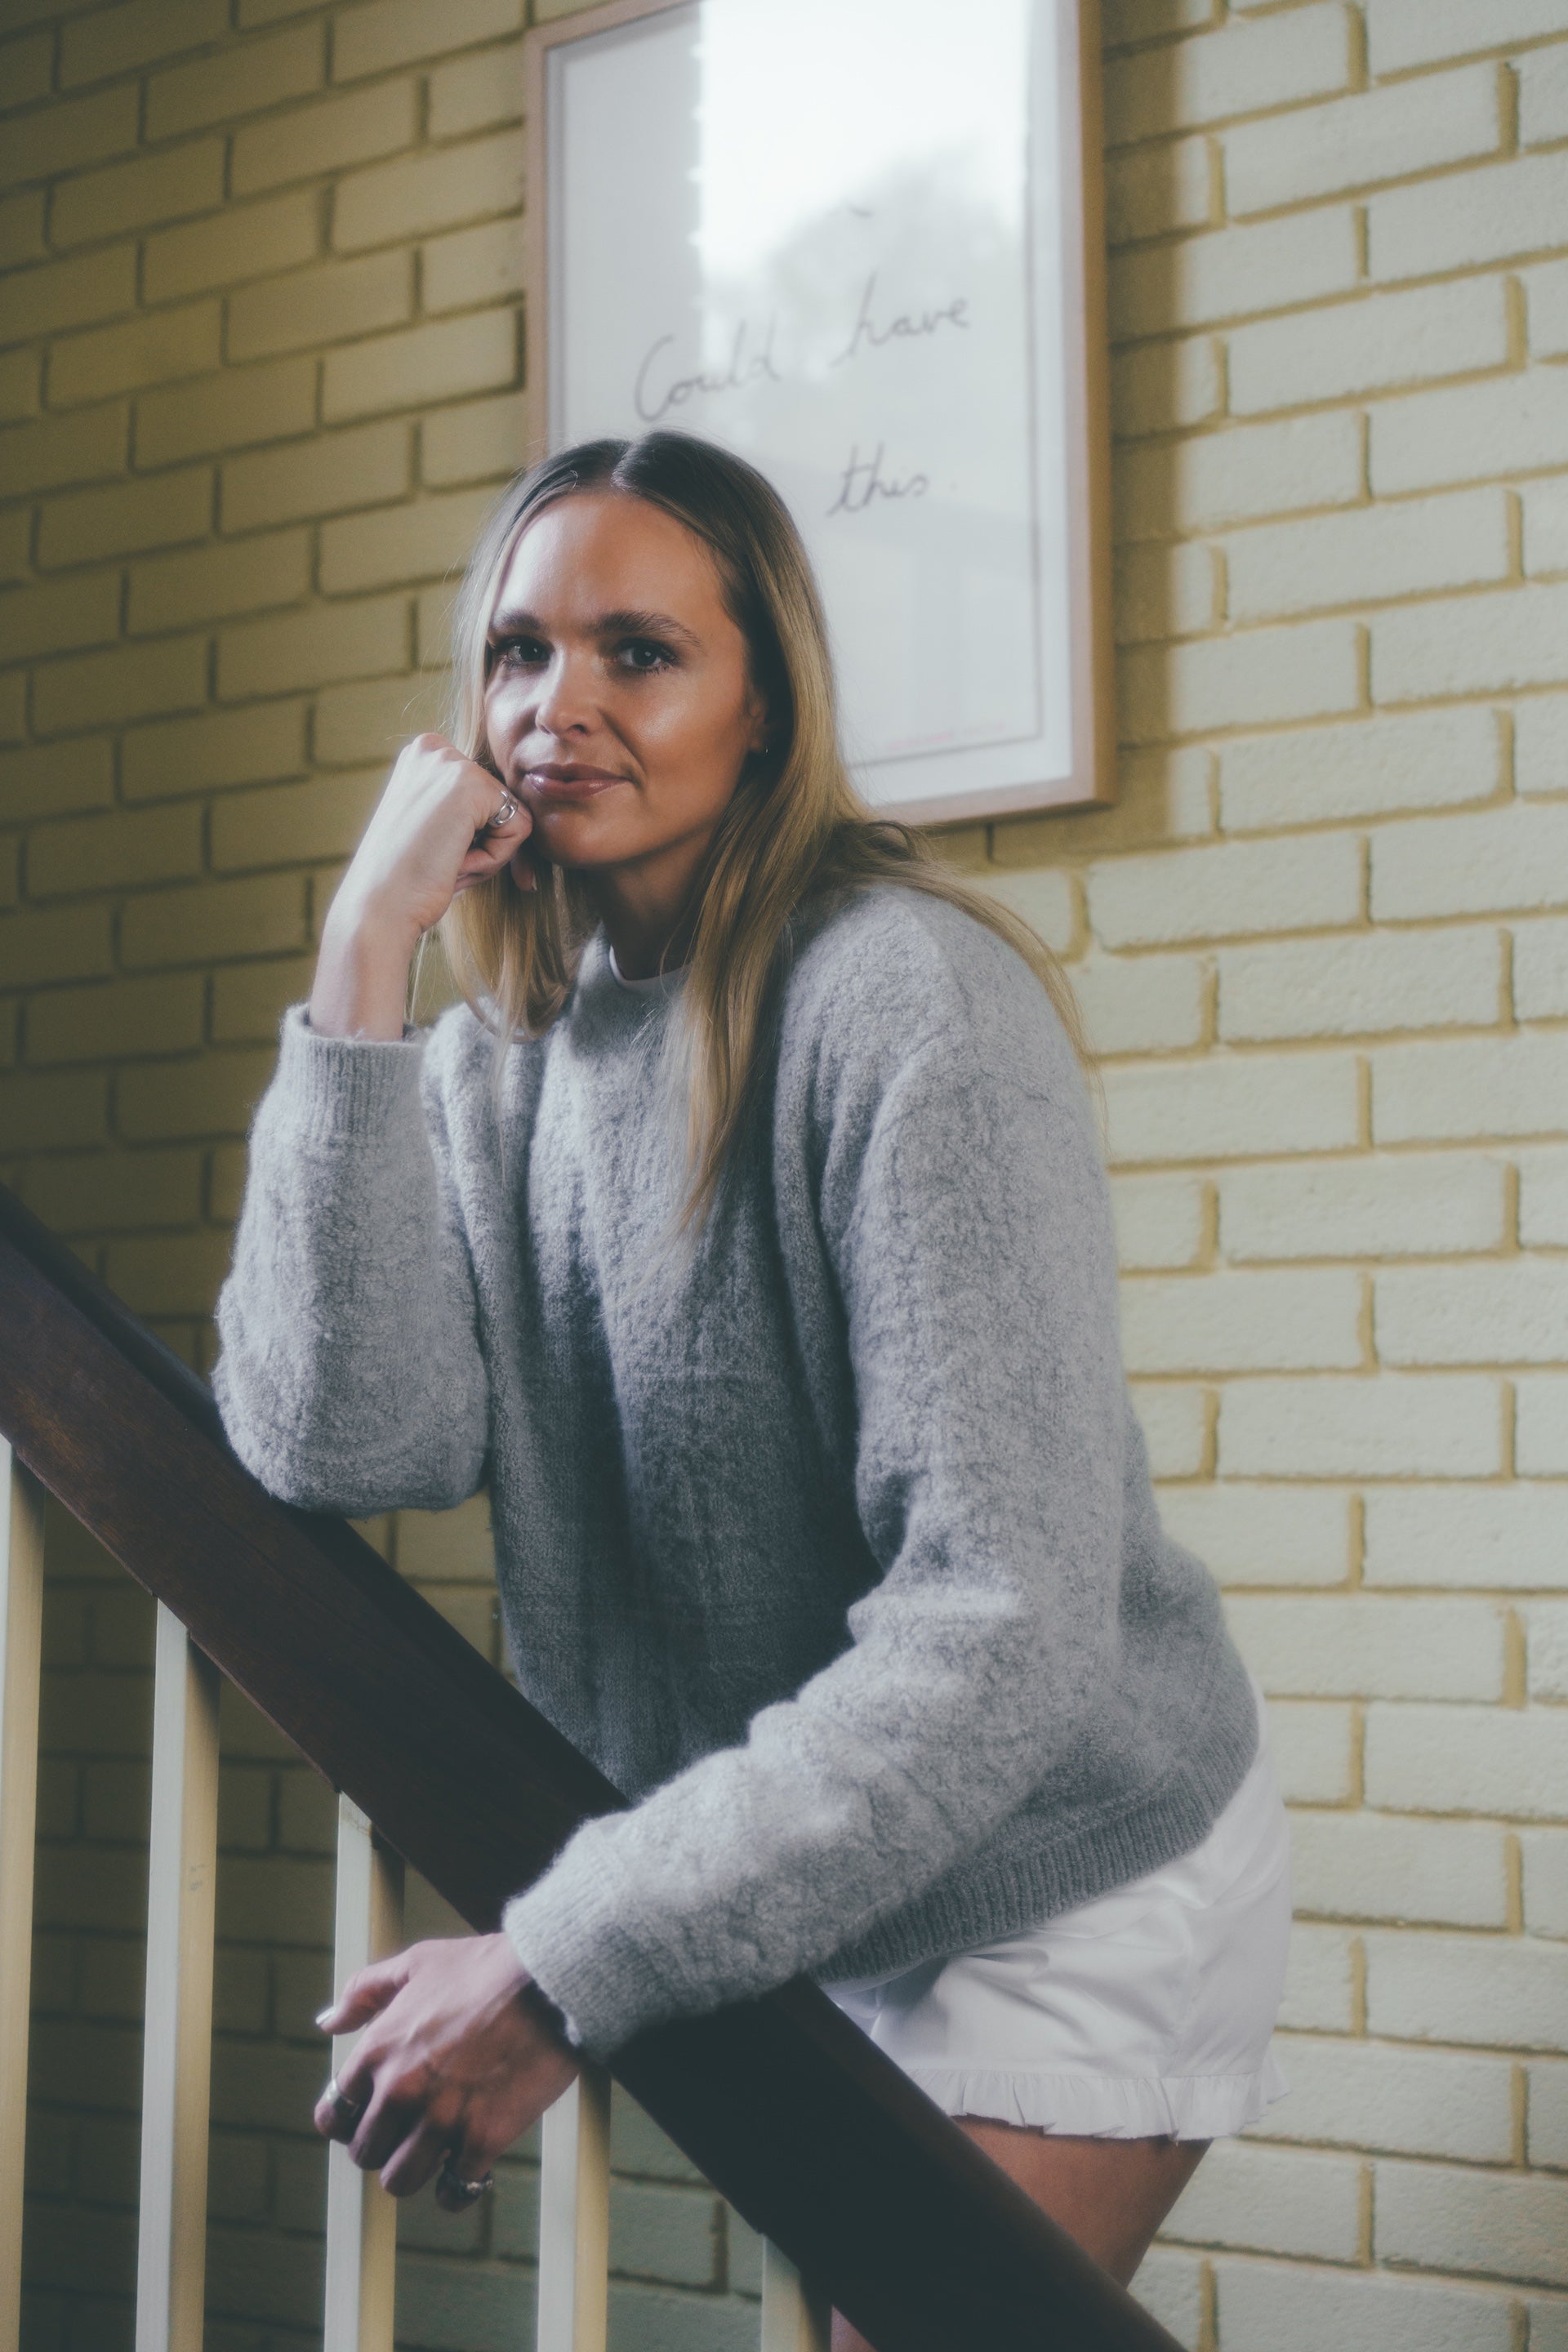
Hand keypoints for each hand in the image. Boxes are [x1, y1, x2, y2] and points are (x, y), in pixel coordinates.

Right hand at [310, 733, 535, 1038]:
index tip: (432, 853)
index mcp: (422, 755)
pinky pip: (519, 829)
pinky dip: (494, 859)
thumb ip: (464, 808)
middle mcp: (434, 748)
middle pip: (500, 803)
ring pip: (513, 816)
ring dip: (487, 854)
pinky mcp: (472, 786)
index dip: (471, 838)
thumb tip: (518, 811)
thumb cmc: (405, 879)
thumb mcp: (434, 828)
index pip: (484, 796)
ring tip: (443, 862)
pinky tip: (453, 862)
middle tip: (437, 862)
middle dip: (481, 845)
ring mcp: (452, 763)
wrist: (378, 908)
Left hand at [313, 1933, 579, 2204]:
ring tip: (437, 2152)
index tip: (369, 2118)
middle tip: (410, 2132)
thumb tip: (329, 2022)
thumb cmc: (484, 1967)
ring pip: (400, 2181)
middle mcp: (400, 2090)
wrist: (551, 1980)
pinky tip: (470, 2167)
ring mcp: (441, 2118)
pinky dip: (460, 2187)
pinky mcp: (482, 2138)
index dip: (349, 2121)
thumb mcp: (418, 1963)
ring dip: (417, 2171)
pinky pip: (454, 2191)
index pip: (333, 2115)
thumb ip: (365, 1991)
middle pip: (365, 2154)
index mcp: (378, 2049)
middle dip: (385, 2147)